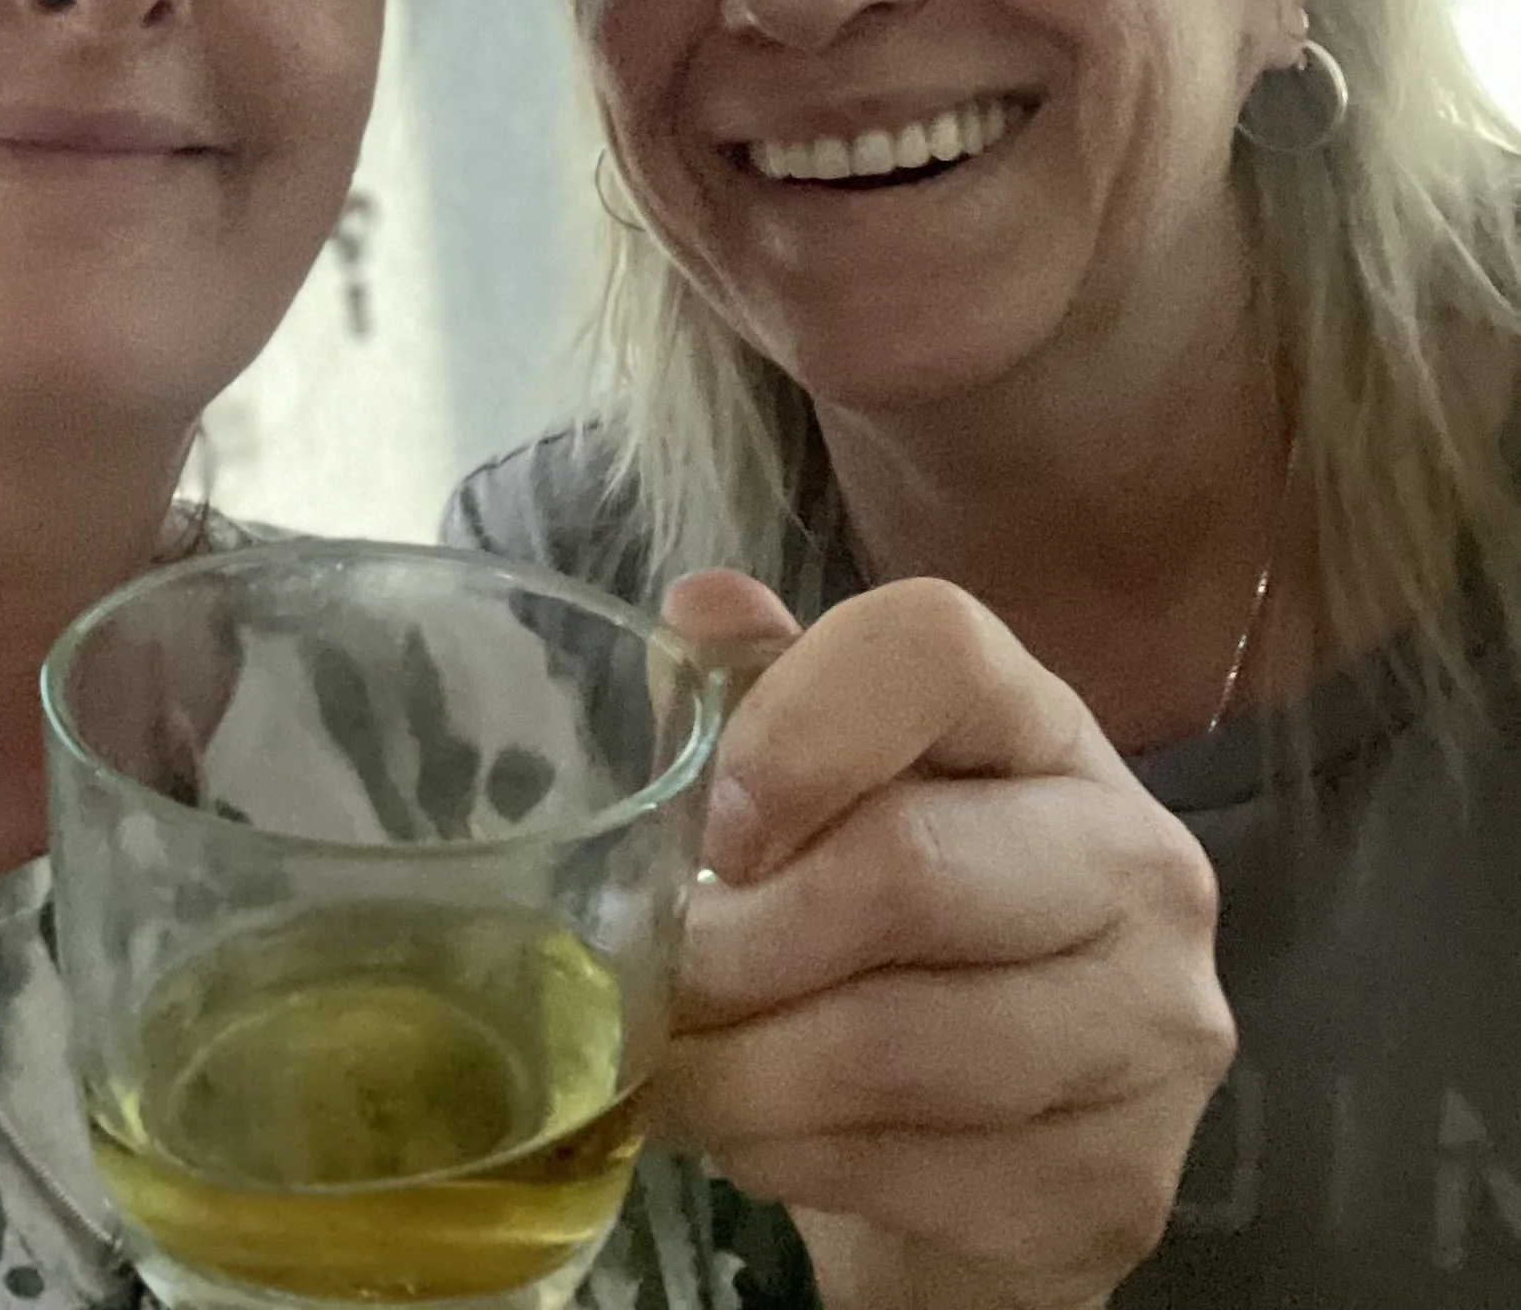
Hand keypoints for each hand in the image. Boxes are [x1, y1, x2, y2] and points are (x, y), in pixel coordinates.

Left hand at [652, 570, 1233, 1309]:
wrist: (998, 1145)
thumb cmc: (892, 929)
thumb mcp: (832, 790)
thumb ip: (765, 693)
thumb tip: (697, 609)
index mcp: (1048, 726)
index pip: (938, 649)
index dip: (797, 728)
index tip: (707, 829)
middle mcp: (1136, 861)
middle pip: (907, 867)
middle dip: (738, 939)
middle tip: (643, 975)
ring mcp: (1149, 1031)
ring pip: (895, 1043)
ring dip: (740, 1069)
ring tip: (665, 1065)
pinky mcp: (1119, 1184)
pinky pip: (910, 1170)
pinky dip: (785, 1158)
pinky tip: (745, 1137)